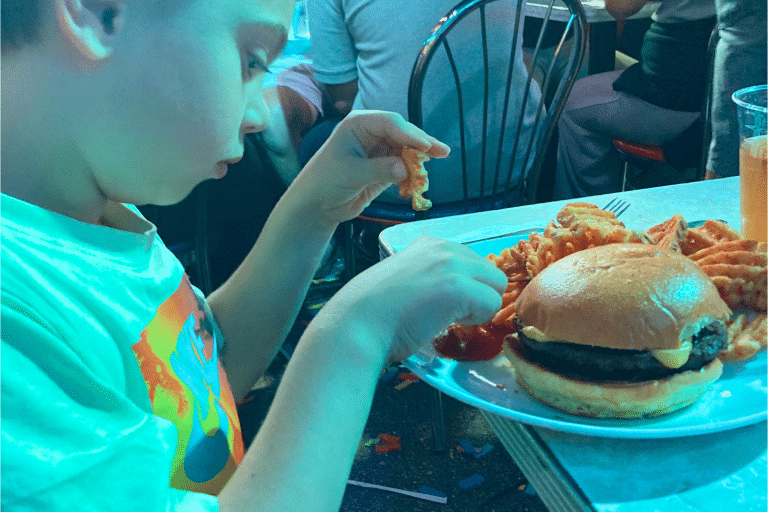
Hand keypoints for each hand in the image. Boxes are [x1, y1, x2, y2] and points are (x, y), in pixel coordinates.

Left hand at [291, 111, 449, 225]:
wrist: (316, 204)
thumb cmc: (325, 182)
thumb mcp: (351, 174)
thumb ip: (379, 170)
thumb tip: (405, 168)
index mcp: (359, 124)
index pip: (390, 123)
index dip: (410, 133)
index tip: (426, 146)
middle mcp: (371, 133)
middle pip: (403, 133)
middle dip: (421, 143)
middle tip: (442, 152)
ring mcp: (379, 150)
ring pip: (406, 150)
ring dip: (419, 159)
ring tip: (437, 161)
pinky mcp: (384, 168)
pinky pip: (403, 167)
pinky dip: (413, 173)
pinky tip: (421, 180)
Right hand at [319, 236, 506, 361]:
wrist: (358, 322)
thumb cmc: (372, 310)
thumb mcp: (405, 279)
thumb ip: (431, 276)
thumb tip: (454, 295)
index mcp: (429, 243)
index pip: (471, 261)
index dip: (464, 286)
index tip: (443, 302)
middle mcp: (444, 247)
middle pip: (490, 272)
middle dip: (477, 295)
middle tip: (448, 313)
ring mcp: (453, 265)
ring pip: (496, 286)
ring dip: (479, 306)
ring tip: (447, 317)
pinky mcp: (460, 288)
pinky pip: (492, 305)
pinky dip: (476, 320)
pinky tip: (447, 323)